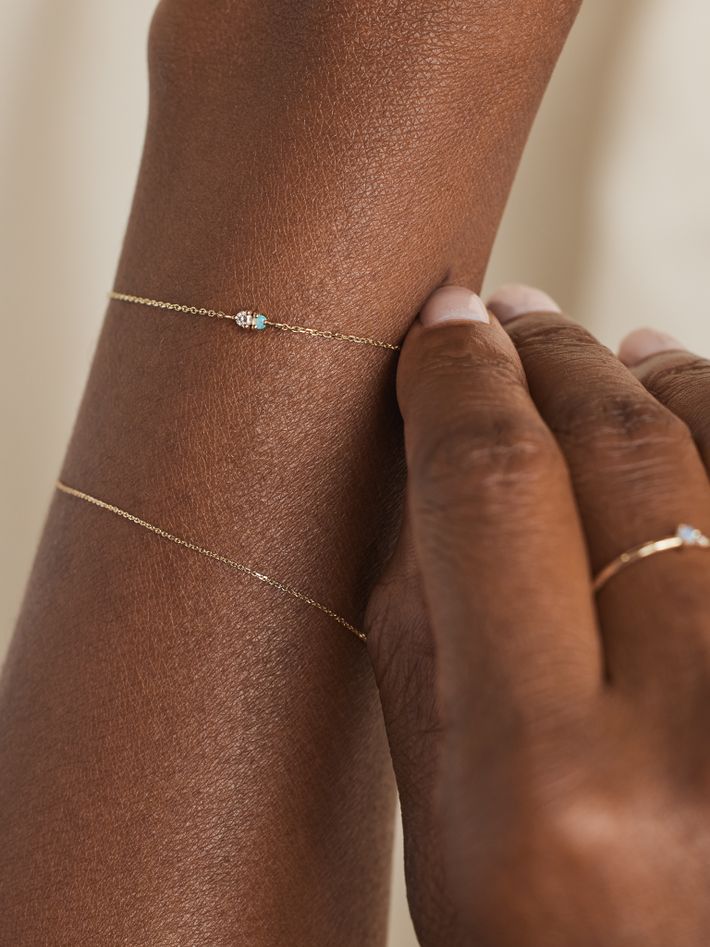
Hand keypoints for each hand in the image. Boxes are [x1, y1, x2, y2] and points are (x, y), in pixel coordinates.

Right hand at [367, 283, 709, 945]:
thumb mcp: (442, 826)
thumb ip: (420, 637)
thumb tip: (421, 463)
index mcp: (549, 782)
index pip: (490, 491)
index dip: (458, 382)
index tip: (440, 331)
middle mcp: (697, 734)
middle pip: (619, 450)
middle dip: (550, 358)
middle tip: (507, 319)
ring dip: (651, 376)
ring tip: (603, 350)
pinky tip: (686, 397)